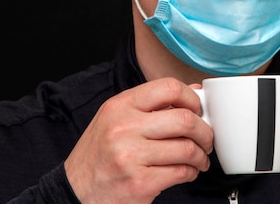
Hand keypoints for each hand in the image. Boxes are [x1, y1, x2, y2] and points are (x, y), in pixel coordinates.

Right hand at [64, 77, 213, 203]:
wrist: (73, 191)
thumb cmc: (98, 154)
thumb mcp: (115, 119)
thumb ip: (151, 104)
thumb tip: (193, 91)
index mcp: (120, 106)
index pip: (168, 88)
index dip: (191, 98)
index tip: (197, 109)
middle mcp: (124, 127)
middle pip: (184, 119)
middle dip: (204, 131)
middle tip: (206, 138)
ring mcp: (131, 156)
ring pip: (187, 148)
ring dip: (201, 155)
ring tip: (198, 158)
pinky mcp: (140, 183)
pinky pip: (181, 172)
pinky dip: (191, 172)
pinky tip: (188, 171)